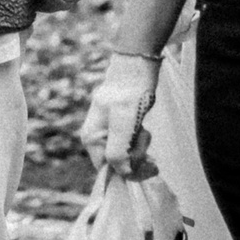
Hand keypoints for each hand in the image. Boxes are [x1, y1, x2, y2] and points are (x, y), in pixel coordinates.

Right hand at [78, 52, 160, 177]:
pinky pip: (130, 143)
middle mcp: (95, 137)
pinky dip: (139, 138)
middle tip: (144, 136)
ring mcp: (106, 132)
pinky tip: (142, 126)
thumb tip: (122, 173)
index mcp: (90, 138)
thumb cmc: (130, 93)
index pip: (108, 171)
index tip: (149, 163)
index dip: (129, 170)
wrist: (136, 66)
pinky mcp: (118, 127)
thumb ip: (117, 151)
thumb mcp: (123, 123)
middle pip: (119, 163)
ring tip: (142, 127)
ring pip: (127, 154)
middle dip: (136, 155)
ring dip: (140, 145)